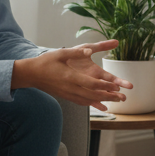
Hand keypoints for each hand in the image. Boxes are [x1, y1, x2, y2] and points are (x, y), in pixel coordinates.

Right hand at [12, 39, 132, 110]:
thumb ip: (76, 53)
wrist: (31, 74)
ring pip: (88, 100)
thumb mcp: (61, 53)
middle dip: (109, 96)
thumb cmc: (46, 62)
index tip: (117, 86)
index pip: (91, 83)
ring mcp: (68, 94)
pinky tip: (99, 104)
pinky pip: (81, 102)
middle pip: (93, 94)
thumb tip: (89, 50)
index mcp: (71, 77)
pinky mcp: (66, 96)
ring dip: (102, 101)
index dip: (105, 85)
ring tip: (115, 102)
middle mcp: (70, 88)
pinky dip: (92, 103)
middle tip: (122, 98)